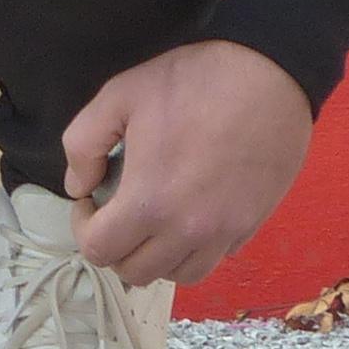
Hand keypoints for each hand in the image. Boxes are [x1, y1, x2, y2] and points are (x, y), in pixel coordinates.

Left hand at [57, 38, 313, 288]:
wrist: (269, 73)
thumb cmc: (193, 81)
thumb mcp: (120, 94)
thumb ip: (83, 143)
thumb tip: (78, 186)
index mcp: (149, 202)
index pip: (99, 251)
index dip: (83, 227)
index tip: (91, 199)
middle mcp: (187, 231)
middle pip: (136, 272)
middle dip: (116, 246)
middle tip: (118, 210)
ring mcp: (224, 232)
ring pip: (178, 275)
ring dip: (156, 255)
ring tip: (153, 220)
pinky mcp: (251, 225)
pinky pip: (214, 258)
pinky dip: (194, 248)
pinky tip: (190, 213)